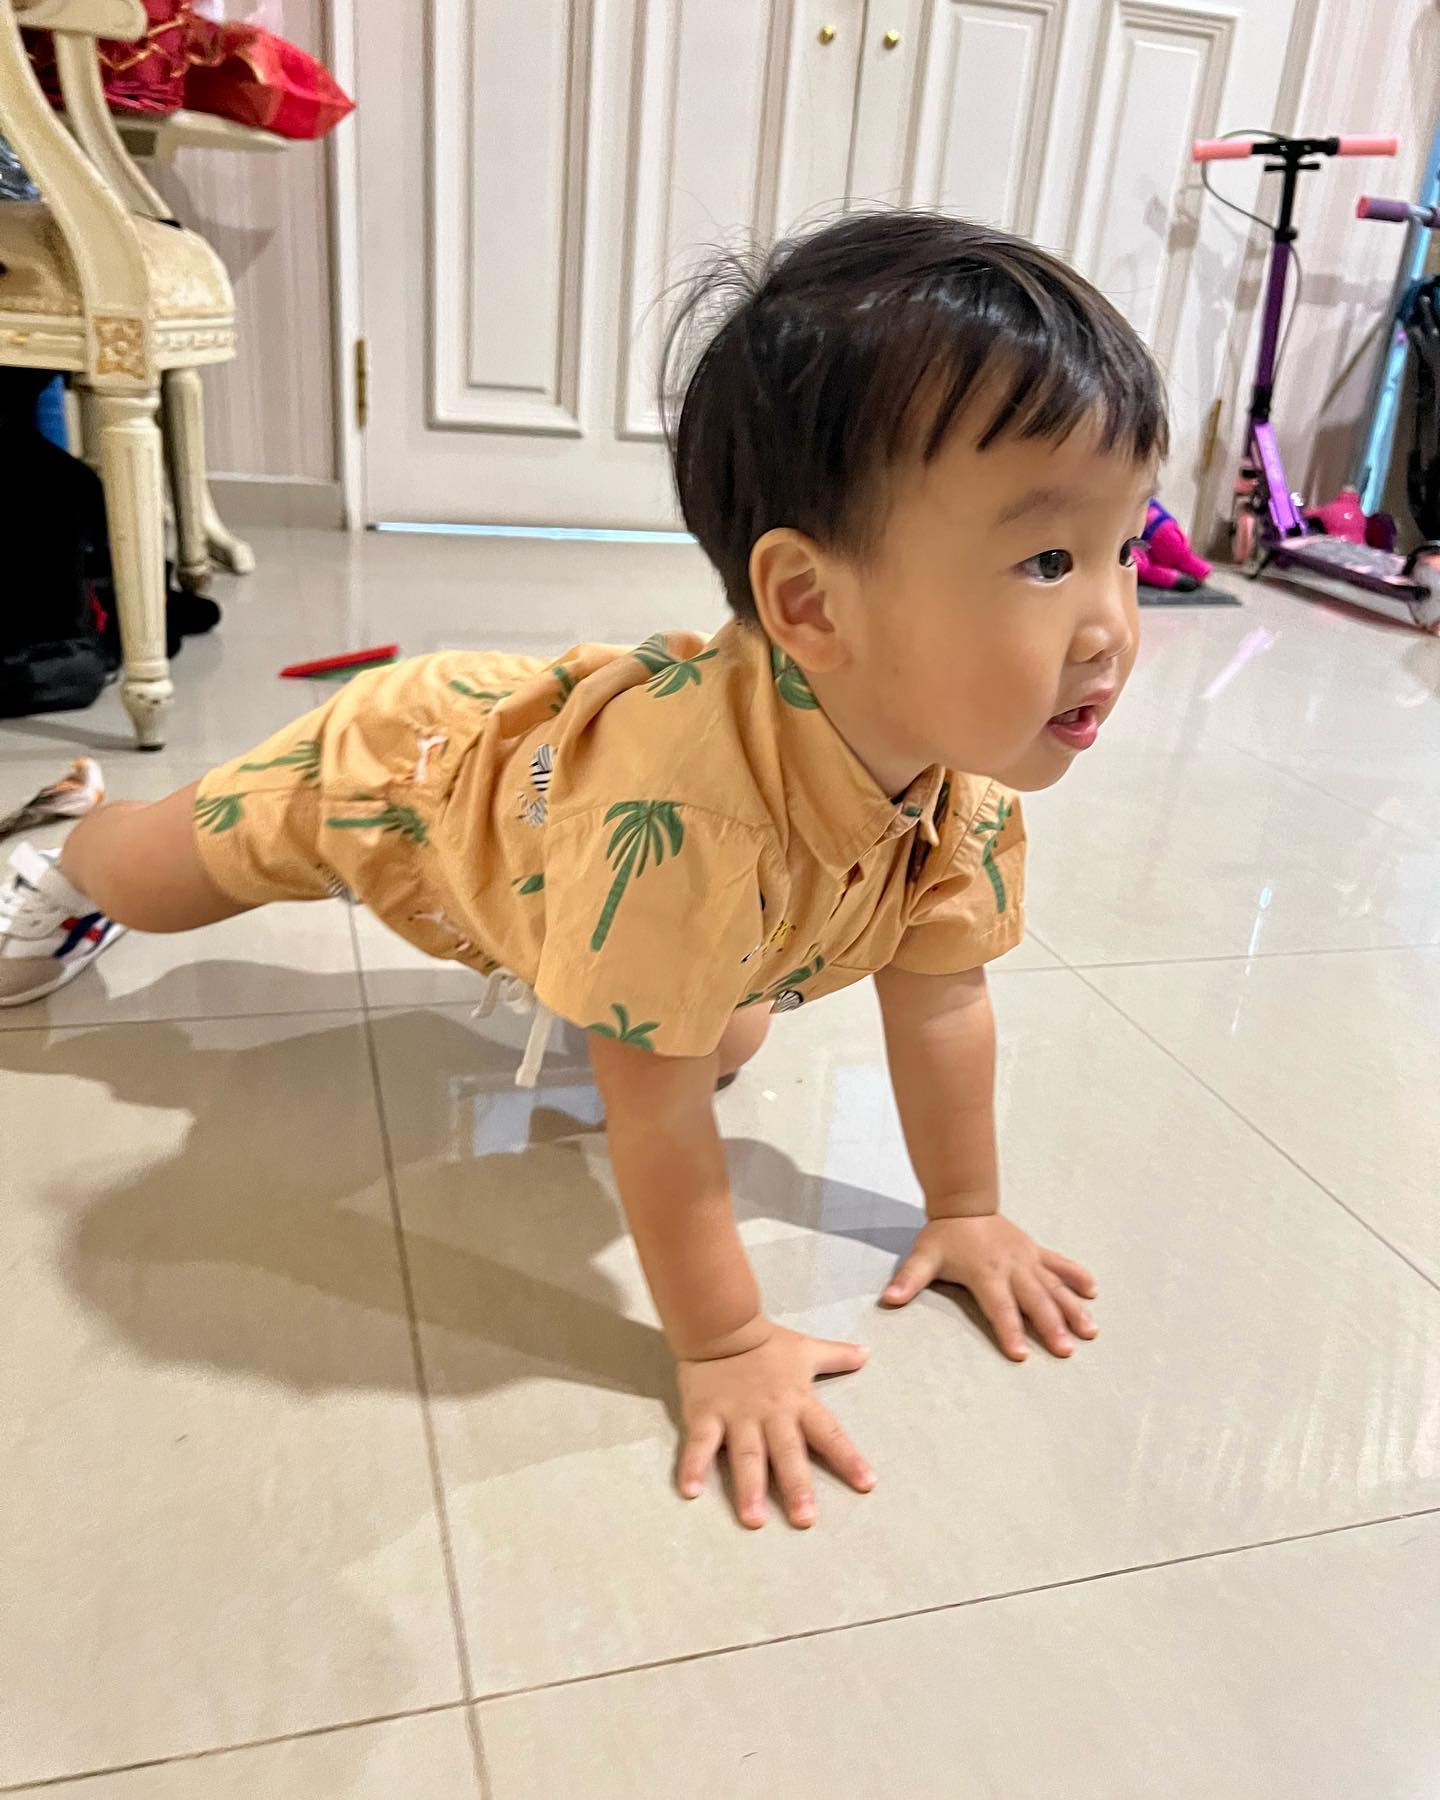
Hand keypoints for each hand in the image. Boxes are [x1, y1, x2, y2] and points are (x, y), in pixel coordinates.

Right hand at [676, 1323, 874, 1528]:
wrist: (720, 1323)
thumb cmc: (766, 1344)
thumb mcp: (805, 1349)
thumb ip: (836, 1355)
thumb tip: (867, 1352)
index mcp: (798, 1401)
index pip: (829, 1433)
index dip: (848, 1458)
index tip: (866, 1483)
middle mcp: (771, 1414)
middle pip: (787, 1453)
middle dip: (796, 1486)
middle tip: (805, 1520)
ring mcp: (736, 1416)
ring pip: (746, 1455)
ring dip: (749, 1487)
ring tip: (753, 1520)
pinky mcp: (705, 1415)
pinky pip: (699, 1444)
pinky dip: (693, 1466)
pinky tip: (690, 1492)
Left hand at [881, 1214, 1096, 1359]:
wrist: (964, 1201)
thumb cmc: (944, 1235)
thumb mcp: (923, 1256)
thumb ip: (909, 1279)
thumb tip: (889, 1299)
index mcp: (986, 1273)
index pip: (999, 1307)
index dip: (1009, 1330)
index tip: (1021, 1354)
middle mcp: (1012, 1267)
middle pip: (1034, 1301)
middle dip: (1051, 1326)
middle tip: (1066, 1351)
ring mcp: (1027, 1259)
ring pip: (1054, 1286)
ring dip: (1072, 1308)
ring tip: (1089, 1331)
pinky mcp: (1035, 1251)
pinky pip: (1060, 1264)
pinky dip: (1077, 1276)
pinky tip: (1093, 1291)